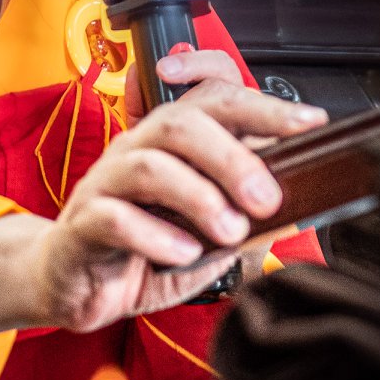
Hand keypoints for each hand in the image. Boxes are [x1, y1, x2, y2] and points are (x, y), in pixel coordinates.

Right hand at [29, 61, 325, 331]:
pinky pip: (114, 217)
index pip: (213, 98)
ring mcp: (105, 183)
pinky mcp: (82, 225)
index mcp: (170, 142)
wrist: (70, 282)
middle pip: (181, 122)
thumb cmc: (140, 250)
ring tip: (228, 230)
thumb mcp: (203, 236)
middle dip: (233, 157)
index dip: (261, 104)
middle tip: (267, 198)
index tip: (309, 123)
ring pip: (149, 164)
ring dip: (198, 196)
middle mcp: (136, 149)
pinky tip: (183, 254)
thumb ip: (241, 221)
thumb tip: (290, 214)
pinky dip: (155, 235)